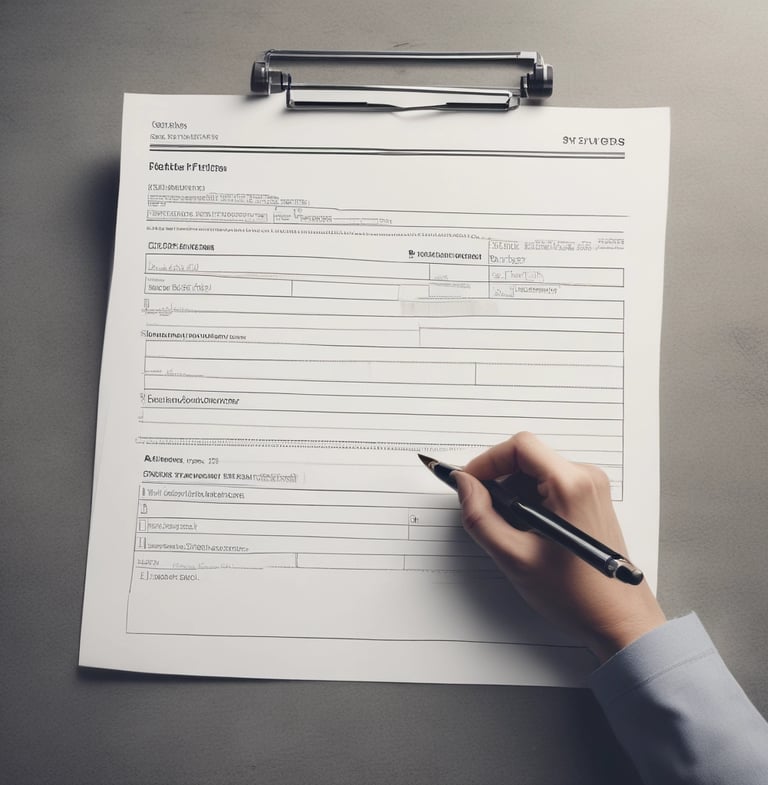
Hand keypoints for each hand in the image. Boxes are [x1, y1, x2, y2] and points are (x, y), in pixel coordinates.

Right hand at [453, 432, 665, 661]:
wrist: (618, 620)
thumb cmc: (576, 595)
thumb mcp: (514, 557)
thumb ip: (480, 516)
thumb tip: (464, 485)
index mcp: (571, 485)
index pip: (519, 447)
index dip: (487, 461)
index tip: (469, 483)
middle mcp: (586, 478)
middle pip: (527, 457)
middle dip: (499, 480)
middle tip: (486, 513)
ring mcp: (592, 488)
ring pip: (536, 472)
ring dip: (514, 494)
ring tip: (512, 531)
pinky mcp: (591, 499)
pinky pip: (550, 484)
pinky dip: (530, 501)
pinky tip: (529, 532)